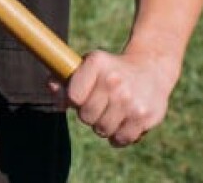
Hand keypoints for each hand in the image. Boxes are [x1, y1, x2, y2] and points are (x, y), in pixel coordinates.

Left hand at [54, 48, 178, 147]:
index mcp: (97, 63)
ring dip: (103, 126)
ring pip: (102, 130)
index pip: (73, 97)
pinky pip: (121, 140)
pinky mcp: (146, 117)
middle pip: (86, 117)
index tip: (81, 96)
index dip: (74, 101)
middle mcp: (114, 81)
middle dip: (89, 114)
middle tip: (99, 105)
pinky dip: (118, 137)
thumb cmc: (109, 70)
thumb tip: (51, 89)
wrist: (150, 69)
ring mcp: (131, 101)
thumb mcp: (88, 65)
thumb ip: (64, 77)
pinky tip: (122, 122)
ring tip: (111, 112)